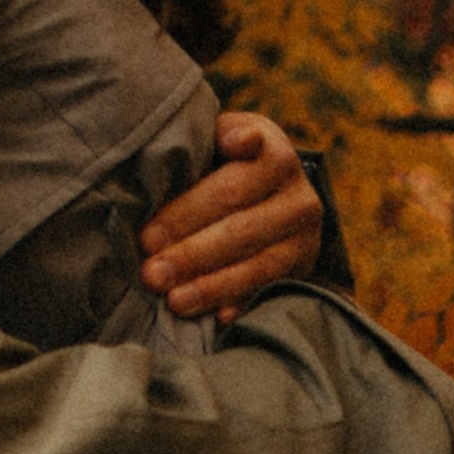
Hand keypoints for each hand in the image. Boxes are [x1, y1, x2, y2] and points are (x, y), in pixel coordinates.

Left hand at [139, 110, 325, 318]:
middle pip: (240, 232)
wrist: (277, 183)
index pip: (229, 189)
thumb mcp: (225, 133)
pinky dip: (244, 305)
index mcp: (276, 156)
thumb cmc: (230, 155)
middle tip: (150, 274)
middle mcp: (299, 199)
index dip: (186, 214)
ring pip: (258, 267)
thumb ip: (219, 133)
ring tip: (173, 301)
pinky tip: (218, 319)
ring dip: (212, 287)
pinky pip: (272, 292)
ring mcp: (306, 239)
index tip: (147, 237)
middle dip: (191, 256)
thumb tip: (240, 140)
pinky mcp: (303, 270)